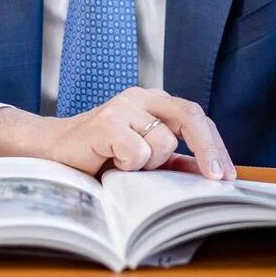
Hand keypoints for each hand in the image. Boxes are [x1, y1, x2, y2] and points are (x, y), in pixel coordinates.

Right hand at [0, 86, 235, 180]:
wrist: (48, 154)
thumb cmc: (95, 157)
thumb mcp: (141, 159)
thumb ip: (171, 162)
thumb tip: (206, 173)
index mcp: (153, 102)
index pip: (195, 117)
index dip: (215, 145)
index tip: (227, 176)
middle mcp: (141, 97)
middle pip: (190, 118)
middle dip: (208, 150)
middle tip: (216, 179)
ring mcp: (123, 106)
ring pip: (164, 144)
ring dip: (149, 165)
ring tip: (123, 165)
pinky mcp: (106, 121)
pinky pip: (138, 152)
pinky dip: (129, 166)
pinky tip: (110, 163)